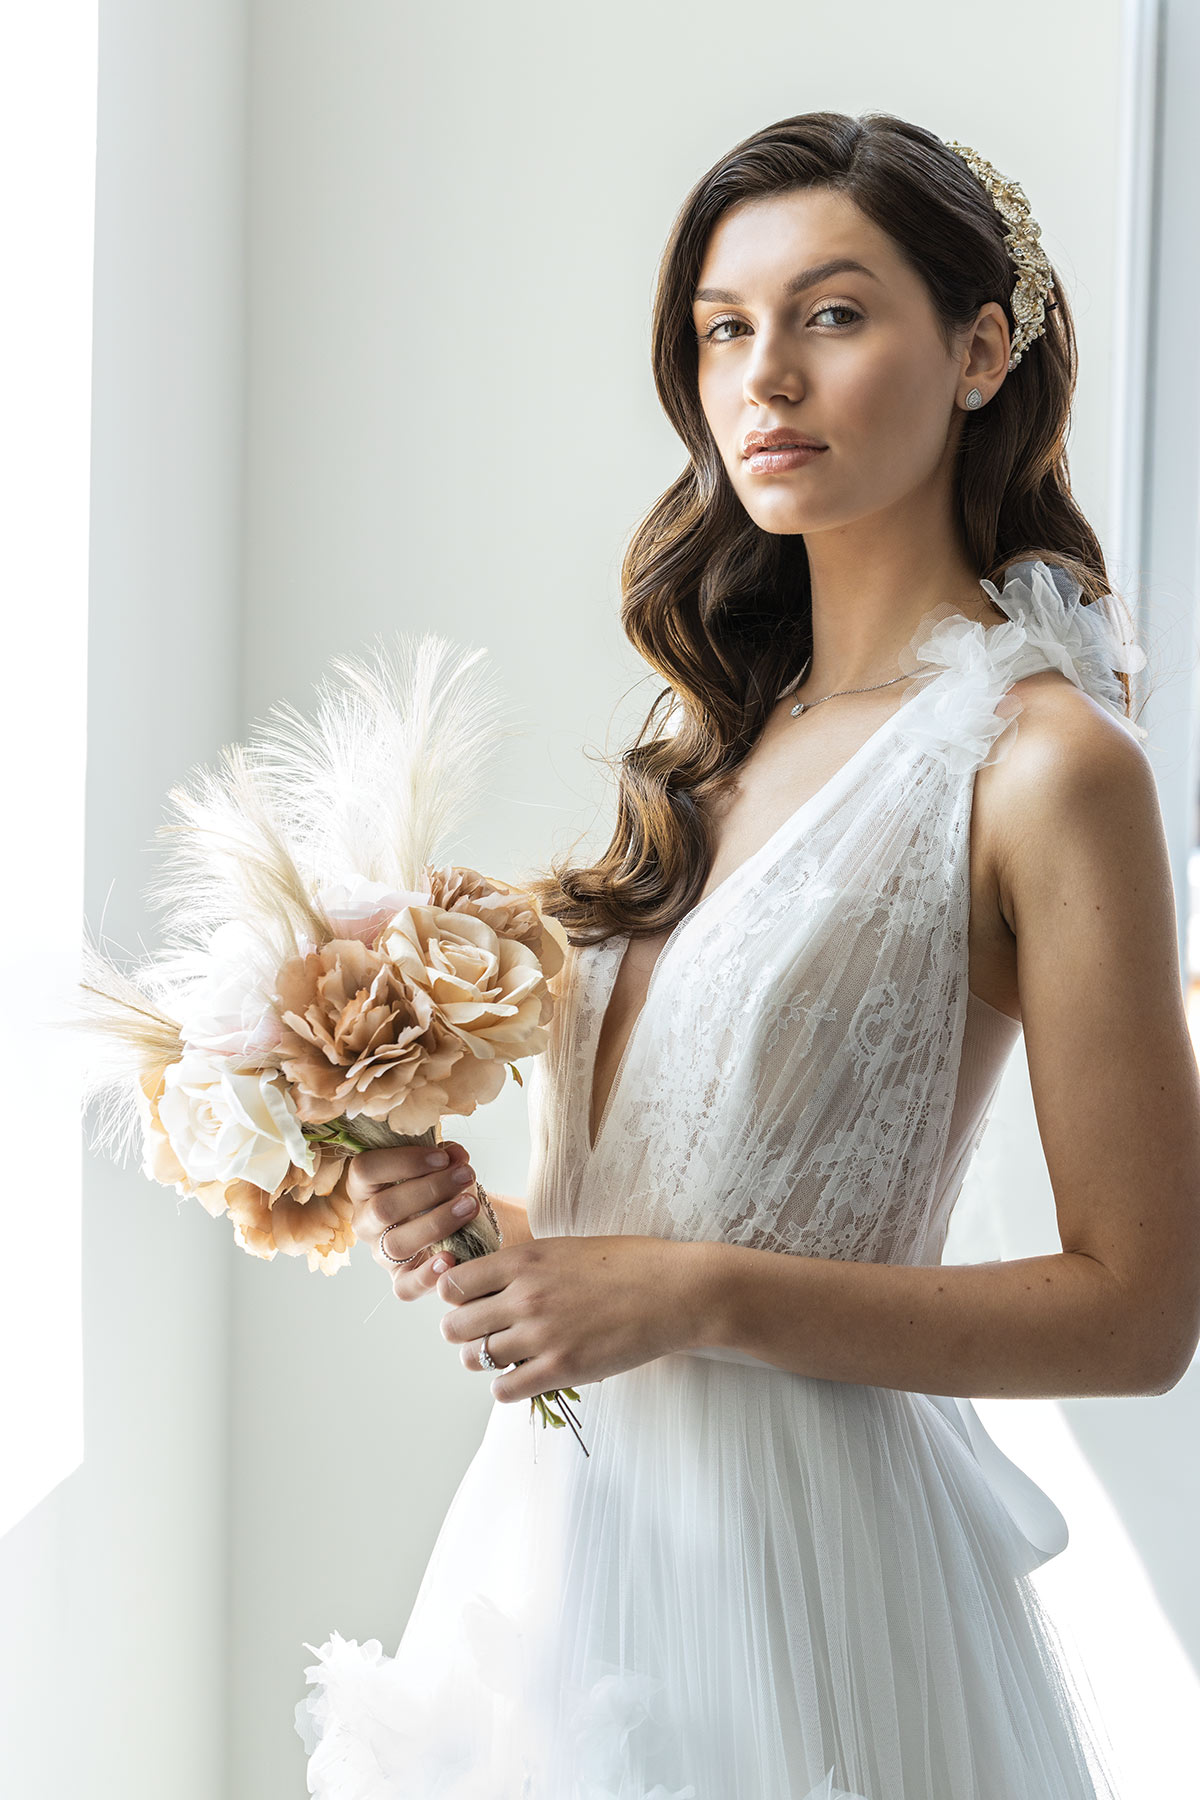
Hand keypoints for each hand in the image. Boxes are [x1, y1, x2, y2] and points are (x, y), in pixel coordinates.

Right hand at [345, 1139, 479, 1300]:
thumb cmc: (441, 1190)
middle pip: (383, 1208)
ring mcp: (381, 1254)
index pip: (365, 1169)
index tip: (443, 1157)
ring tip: (470, 1205)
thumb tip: (455, 1155)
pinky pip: (405, 1287)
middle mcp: (366, 1221)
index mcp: (365, 1186)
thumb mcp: (442, 1168)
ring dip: (437, 1222)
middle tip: (466, 1176)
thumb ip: (447, 1158)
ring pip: (397, 1244)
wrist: (460, 1224)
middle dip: (430, 1189)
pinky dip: (428, 1275)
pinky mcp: (401, 1280)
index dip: (403, 1161)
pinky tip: (451, 1259)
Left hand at [436, 1234, 706, 1401]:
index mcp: (524, 1260)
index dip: (455, 1297)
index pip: (452, 1285)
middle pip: (455, 1326)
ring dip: (484, 1360)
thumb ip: (525, 1265)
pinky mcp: (562, 1368)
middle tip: (484, 1333)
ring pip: (475, 1359)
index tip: (470, 1302)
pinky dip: (507, 1386)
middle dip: (464, 1332)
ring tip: (505, 1355)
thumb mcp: (566, 1248)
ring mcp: (542, 1334)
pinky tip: (524, 1376)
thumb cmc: (628, 1264)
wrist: (676, 1291)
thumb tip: (489, 1282)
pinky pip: (504, 1389)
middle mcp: (525, 1296)